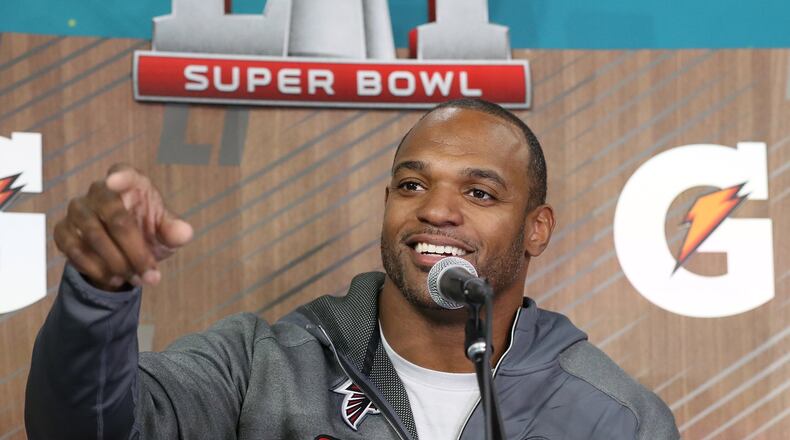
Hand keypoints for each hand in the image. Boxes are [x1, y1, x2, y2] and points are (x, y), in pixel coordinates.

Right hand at [54, 164, 193, 290]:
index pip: (124, 173)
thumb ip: (176, 231)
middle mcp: (100, 190)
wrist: (126, 254)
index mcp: (131, 183)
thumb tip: (184, 233)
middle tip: (150, 275)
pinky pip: (73, 248)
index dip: (120, 177)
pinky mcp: (63, 229)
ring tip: (135, 279)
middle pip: (114, 215)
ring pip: (93, 234)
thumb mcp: (168, 235)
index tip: (114, 181)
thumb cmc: (150, 233)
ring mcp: (78, 209)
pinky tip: (114, 278)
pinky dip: (94, 268)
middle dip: (135, 250)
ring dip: (116, 263)